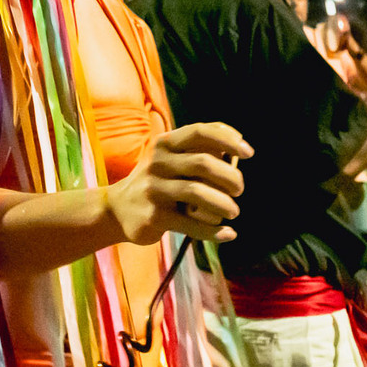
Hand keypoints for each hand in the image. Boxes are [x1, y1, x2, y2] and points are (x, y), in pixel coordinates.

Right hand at [106, 121, 250, 246]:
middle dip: (231, 178)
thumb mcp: (170, 158)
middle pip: (204, 163)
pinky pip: (192, 224)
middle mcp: (158, 162)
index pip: (200, 132)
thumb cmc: (156, 181)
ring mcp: (154, 189)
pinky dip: (215, 231)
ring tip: (233, 211)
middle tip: (239, 190)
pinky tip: (228, 234)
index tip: (248, 153)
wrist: (117, 209)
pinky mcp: (155, 216)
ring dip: (225, 205)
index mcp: (165, 143)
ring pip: (199, 193)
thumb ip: (198, 150)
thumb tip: (238, 145)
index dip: (227, 140)